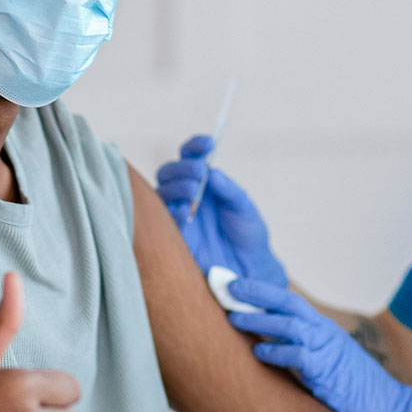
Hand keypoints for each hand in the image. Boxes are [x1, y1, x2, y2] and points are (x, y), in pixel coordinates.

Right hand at [155, 134, 286, 286]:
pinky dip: (171, 212)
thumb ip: (229, 190)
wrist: (250, 268)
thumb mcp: (244, 208)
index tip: (209, 143)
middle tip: (199, 172)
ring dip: (176, 186)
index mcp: (204, 182)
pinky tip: (184, 212)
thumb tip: (212, 172)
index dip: (195, 147)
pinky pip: (162, 220)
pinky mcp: (174, 236)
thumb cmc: (248, 233)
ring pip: (162, 192)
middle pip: (169, 172)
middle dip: (182, 168)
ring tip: (193, 190)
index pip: (191, 157)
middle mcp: (187, 195)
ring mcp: (178, 214)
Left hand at [227, 277, 411, 411]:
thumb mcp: (326, 363)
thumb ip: (300, 351)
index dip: (261, 291)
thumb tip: (264, 346)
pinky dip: (277, 353)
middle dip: (256, 294)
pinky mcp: (328, 374)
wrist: (391, 410)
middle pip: (287, 304)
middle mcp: (325, 335)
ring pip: (290, 326)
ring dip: (260, 321)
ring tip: (233, 318)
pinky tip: (259, 353)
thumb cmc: (354, 391)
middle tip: (228, 288)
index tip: (235, 284)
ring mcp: (328, 352)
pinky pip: (299, 357)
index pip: (288, 301)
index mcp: (323, 330)